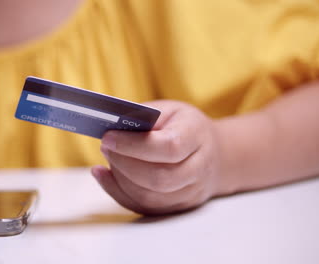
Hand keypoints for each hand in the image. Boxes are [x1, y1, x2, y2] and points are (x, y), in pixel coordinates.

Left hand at [92, 100, 223, 214]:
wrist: (214, 154)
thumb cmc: (183, 127)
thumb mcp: (168, 110)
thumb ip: (142, 117)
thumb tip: (110, 127)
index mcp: (197, 136)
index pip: (169, 147)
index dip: (134, 145)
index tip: (108, 137)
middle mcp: (200, 168)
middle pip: (158, 178)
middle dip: (123, 164)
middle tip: (105, 147)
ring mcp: (191, 193)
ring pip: (149, 197)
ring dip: (120, 179)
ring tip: (109, 158)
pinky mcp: (177, 207)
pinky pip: (143, 207)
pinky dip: (118, 192)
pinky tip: (105, 176)